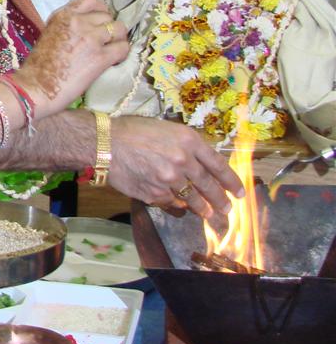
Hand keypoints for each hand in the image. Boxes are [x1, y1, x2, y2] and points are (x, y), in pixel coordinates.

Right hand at [11, 0, 127, 118]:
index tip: (99, 21)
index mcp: (62, 15)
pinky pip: (123, 47)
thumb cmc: (37, 68)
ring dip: (118, 40)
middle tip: (105, 43)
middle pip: (107, 16)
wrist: (34, 88)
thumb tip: (87, 31)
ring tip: (112, 52)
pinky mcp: (100, 57)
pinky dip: (122, 54)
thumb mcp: (49, 36)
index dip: (100, 10)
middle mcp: (77, 22)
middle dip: (109, 29)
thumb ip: (67, 28)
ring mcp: (91, 38)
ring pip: (120, 29)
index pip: (90, 0)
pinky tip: (114, 62)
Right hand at [107, 115, 242, 220]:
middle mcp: (183, 160)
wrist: (103, 143)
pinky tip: (181, 209)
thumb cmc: (131, 131)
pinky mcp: (155, 193)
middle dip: (221, 201)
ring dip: (203, 209)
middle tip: (228, 209)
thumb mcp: (165, 129)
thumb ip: (185, 145)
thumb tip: (201, 163)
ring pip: (193, 200)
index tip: (240, 192)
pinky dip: (178, 208)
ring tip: (209, 215)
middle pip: (209, 186)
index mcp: (188, 140)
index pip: (218, 164)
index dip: (232, 181)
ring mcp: (169, 179)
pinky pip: (172, 204)